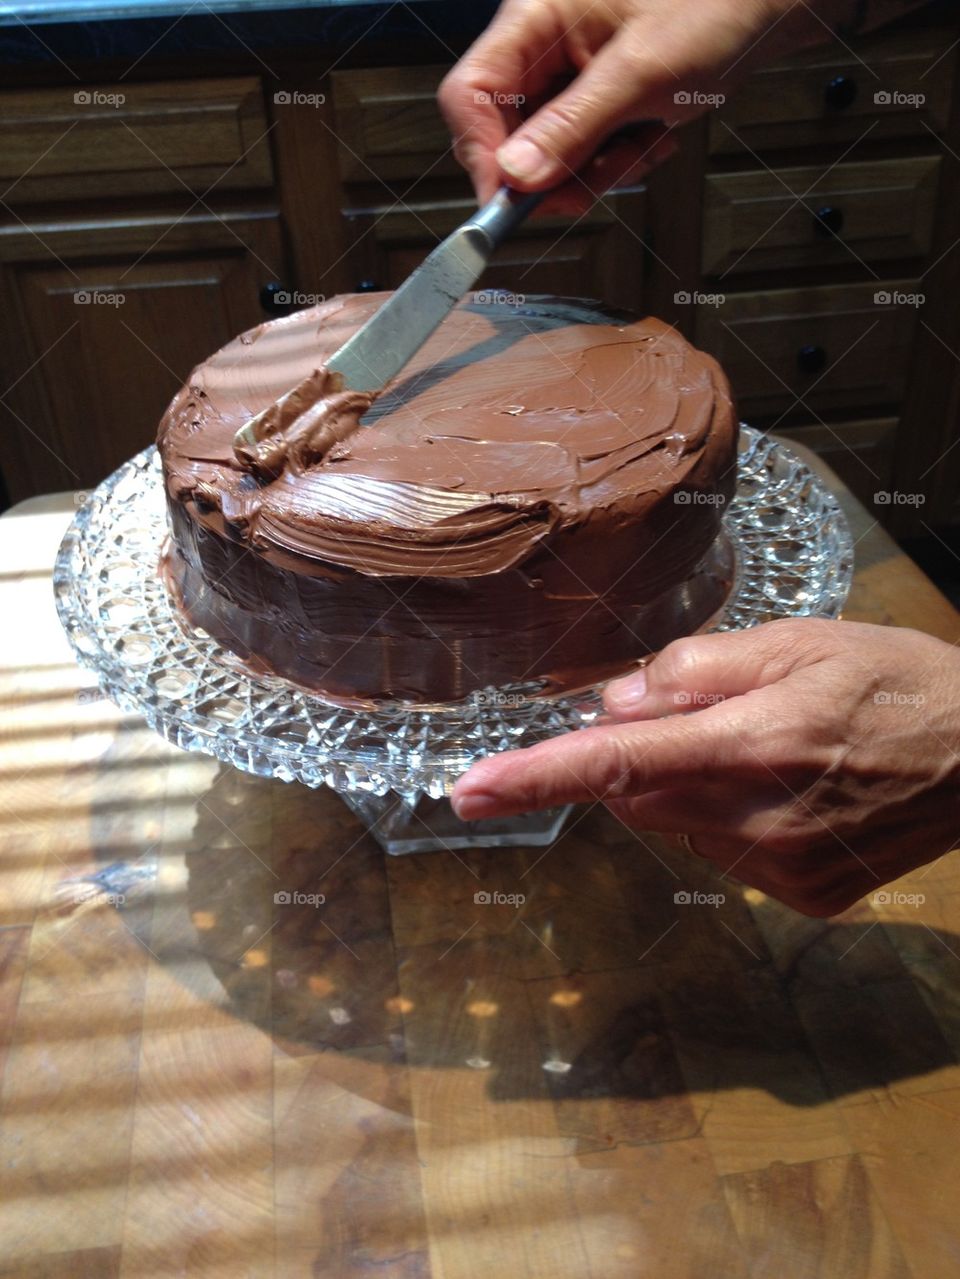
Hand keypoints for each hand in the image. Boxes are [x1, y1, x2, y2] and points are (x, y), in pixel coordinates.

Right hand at [438, 0, 834, 211]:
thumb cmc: (716, 3)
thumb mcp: (641, 73)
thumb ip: (573, 127)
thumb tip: (516, 175)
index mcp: (536, 15)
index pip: (472, 94)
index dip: (483, 155)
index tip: (511, 203)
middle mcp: (545, 43)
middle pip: (507, 132)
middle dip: (554, 171)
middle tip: (596, 183)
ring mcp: (572, 72)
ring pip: (549, 151)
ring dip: (595, 169)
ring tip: (642, 146)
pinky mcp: (599, 95)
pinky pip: (585, 149)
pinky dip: (617, 159)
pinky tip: (652, 136)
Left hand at [451, 619, 959, 915]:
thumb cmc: (890, 681)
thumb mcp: (794, 641)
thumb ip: (694, 669)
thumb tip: (616, 703)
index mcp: (749, 744)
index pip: (615, 764)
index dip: (535, 779)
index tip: (468, 794)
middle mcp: (758, 820)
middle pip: (640, 795)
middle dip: (645, 757)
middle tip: (711, 714)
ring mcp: (782, 870)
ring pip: (680, 826)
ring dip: (695, 787)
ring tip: (775, 749)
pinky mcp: (805, 898)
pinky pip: (726, 855)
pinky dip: (734, 820)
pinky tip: (794, 791)